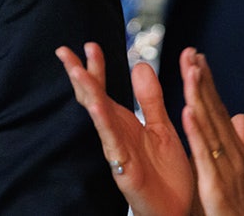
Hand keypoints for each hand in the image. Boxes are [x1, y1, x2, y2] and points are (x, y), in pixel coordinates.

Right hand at [56, 42, 192, 215]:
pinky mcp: (125, 169)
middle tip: (64, 51)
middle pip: (93, 99)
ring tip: (77, 72)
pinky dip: (104, 124)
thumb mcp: (161, 127)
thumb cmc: (168, 174)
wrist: (180, 210)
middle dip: (79, 75)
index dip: (96, 68)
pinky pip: (113, 143)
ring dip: (88, 94)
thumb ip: (151, 99)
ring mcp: (117, 151)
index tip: (89, 44)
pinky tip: (97, 107)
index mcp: (125, 122)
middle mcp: (117, 134)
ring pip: (98, 118)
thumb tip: (140, 64)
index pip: (104, 89)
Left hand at [180, 49, 243, 214]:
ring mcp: (228, 172)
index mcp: (237, 154)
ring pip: (210, 129)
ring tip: (190, 70)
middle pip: (215, 112)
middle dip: (204, 81)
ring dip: (200, 98)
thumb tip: (241, 116)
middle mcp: (235, 157)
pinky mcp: (217, 189)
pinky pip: (204, 158)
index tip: (197, 58)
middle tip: (191, 52)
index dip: (209, 85)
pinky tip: (187, 112)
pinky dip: (197, 135)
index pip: (220, 111)